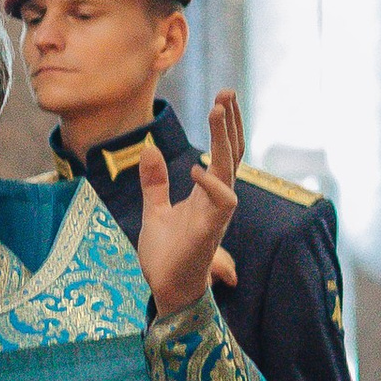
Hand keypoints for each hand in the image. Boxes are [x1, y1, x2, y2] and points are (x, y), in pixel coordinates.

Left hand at [134, 89, 242, 319]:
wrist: (166, 289)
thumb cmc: (166, 255)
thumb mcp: (154, 210)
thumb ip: (154, 182)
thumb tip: (149, 148)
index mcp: (207, 193)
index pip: (224, 153)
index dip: (225, 126)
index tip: (222, 98)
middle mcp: (217, 199)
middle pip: (232, 154)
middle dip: (230, 122)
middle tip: (226, 91)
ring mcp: (216, 214)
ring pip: (230, 169)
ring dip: (225, 140)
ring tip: (217, 111)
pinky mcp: (210, 231)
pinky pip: (223, 202)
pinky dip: (213, 183)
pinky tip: (198, 168)